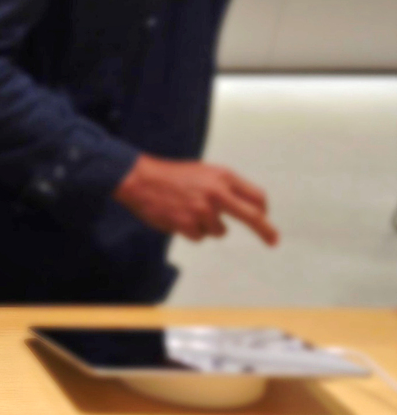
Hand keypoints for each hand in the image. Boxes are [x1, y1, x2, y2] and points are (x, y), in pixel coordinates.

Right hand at [113, 154, 277, 245]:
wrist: (141, 179)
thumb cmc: (172, 176)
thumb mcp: (205, 173)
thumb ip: (225, 187)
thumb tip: (246, 207)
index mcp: (224, 177)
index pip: (256, 196)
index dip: (262, 210)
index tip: (266, 219)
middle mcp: (217, 193)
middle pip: (252, 216)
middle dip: (265, 230)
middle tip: (274, 241)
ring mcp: (202, 210)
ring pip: (218, 231)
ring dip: (207, 227)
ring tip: (188, 212)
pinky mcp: (187, 224)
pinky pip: (199, 237)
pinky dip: (190, 231)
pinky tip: (177, 218)